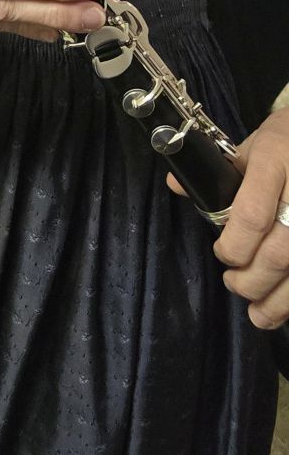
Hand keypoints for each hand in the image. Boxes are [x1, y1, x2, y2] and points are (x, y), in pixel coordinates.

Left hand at [209, 109, 288, 329]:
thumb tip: (176, 185)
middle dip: (252, 280)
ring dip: (277, 301)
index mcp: (273, 160)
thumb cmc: (283, 141)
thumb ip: (217, 170)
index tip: (222, 254)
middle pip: (279, 252)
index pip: (251, 214)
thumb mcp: (249, 146)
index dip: (233, 245)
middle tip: (234, 285)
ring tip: (257, 313)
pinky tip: (282, 308)